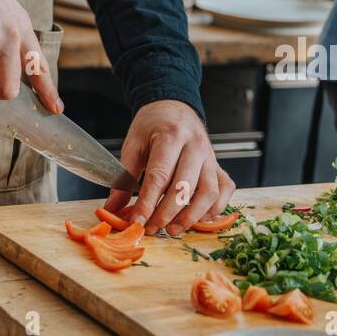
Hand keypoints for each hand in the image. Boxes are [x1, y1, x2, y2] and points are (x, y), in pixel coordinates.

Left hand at [104, 100, 234, 235]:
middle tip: (152, 228)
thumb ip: (124, 177)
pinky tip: (197, 218)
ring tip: (173, 229)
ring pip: (208, 192)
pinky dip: (214, 208)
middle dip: (167, 213)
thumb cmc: (152, 125)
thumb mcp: (133, 144)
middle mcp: (195, 145)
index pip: (159, 175)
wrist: (173, 106)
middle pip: (185, 186)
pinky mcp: (218, 165)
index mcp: (171, 135)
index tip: (137, 221)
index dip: (148, 202)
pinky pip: (224, 190)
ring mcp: (210, 156)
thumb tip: (112, 208)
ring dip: (192, 216)